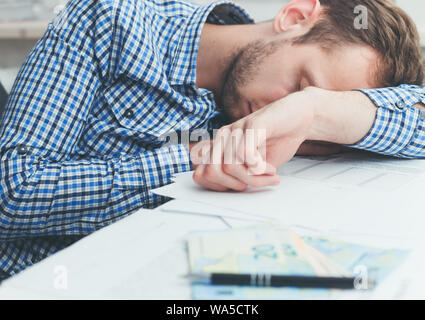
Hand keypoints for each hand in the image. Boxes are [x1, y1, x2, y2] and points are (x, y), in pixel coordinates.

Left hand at [191, 87, 376, 190]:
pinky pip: (245, 154)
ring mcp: (237, 128)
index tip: (242, 187)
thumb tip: (223, 189)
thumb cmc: (278, 141)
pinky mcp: (253, 124)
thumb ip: (237, 175)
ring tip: (270, 174)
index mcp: (220, 146)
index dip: (220, 187)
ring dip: (253, 178)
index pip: (201, 174)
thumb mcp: (254, 166)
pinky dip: (259, 169)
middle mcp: (224, 136)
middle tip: (257, 182)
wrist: (301, 117)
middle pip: (212, 172)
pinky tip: (271, 168)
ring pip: (230, 165)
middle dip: (235, 185)